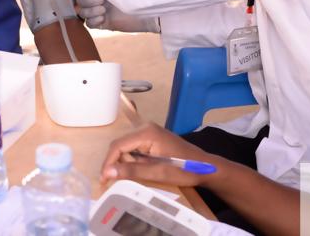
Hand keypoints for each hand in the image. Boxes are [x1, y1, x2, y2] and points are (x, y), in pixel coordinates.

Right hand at [76, 0, 158, 32]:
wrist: (150, 13)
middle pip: (80, 0)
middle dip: (88, 1)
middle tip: (102, 1)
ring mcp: (100, 11)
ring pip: (82, 12)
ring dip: (90, 11)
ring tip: (103, 10)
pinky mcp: (104, 23)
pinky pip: (89, 23)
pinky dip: (93, 21)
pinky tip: (103, 19)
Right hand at [101, 123, 220, 187]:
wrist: (206, 167)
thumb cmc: (184, 169)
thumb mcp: (157, 172)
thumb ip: (132, 171)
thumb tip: (107, 172)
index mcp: (146, 132)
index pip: (118, 145)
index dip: (108, 162)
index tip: (103, 180)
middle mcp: (145, 127)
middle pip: (120, 145)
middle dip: (116, 163)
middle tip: (113, 181)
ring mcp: (149, 131)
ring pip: (126, 147)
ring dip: (124, 162)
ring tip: (128, 177)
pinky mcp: (152, 137)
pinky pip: (134, 147)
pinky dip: (132, 160)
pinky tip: (138, 170)